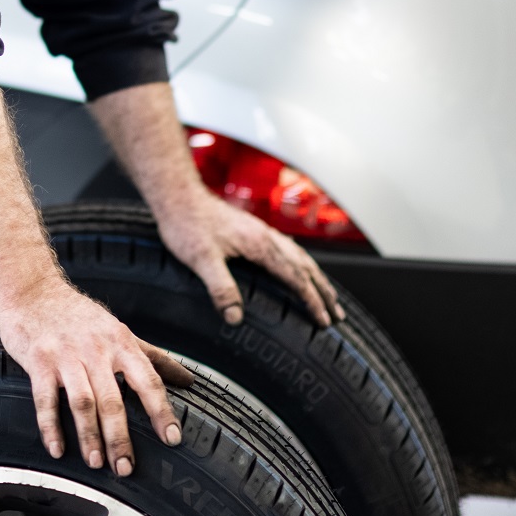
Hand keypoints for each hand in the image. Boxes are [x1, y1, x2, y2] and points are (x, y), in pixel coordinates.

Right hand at [0, 276, 191, 474]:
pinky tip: (57, 449)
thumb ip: (153, 356)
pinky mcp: (39, 361)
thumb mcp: (118, 330)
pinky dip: (50, 427)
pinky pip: (45, 399)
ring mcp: (65, 355)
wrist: (32, 291)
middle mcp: (95, 349)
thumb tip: (188, 380)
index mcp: (120, 342)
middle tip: (126, 468)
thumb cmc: (79, 315)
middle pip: (112, 399)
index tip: (172, 439)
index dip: (161, 411)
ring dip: (89, 436)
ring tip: (96, 462)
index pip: (147, 381)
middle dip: (120, 437)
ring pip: (81, 402)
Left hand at [154, 188, 343, 328]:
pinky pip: (287, 248)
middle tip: (338, 315)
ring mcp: (260, 231)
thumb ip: (221, 288)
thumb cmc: (187, 225)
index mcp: (260, 246)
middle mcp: (266, 237)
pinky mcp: (252, 229)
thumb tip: (235, 319)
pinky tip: (298, 265)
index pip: (296, 278)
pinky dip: (301, 262)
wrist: (178, 194)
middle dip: (323, 292)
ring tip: (328, 295)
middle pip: (305, 267)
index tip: (324, 322)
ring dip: (316, 277)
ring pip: (299, 256)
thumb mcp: (201, 260)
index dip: (312, 301)